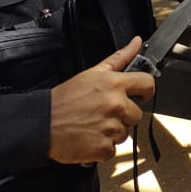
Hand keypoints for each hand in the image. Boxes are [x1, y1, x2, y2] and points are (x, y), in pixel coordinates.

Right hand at [48, 36, 155, 164]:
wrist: (41, 125)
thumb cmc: (65, 100)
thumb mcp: (92, 73)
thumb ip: (119, 58)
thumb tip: (137, 42)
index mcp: (114, 85)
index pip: (148, 84)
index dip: (145, 90)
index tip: (139, 95)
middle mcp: (116, 106)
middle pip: (137, 114)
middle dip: (124, 115)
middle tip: (103, 113)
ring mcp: (111, 128)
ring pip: (125, 132)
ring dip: (112, 131)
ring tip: (93, 125)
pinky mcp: (103, 148)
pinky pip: (113, 149)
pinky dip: (103, 147)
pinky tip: (90, 137)